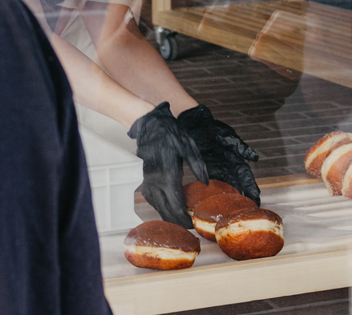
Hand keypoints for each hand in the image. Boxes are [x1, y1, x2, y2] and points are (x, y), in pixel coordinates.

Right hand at [127, 102, 208, 227]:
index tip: (192, 224)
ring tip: (180, 220)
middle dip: (176, 221)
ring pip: (156, 206)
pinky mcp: (145, 178)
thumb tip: (206, 182)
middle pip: (165, 210)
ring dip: (167, 215)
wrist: (150, 124)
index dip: (183, 218)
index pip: (175, 206)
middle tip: (189, 226)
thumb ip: (198, 165)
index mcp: (167, 176)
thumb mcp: (189, 146)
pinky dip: (160, 206)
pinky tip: (168, 206)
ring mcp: (148, 180)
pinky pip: (152, 198)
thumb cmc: (171, 134)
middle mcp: (155, 182)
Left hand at [178, 104, 261, 204]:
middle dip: (244, 198)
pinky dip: (216, 194)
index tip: (256, 199)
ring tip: (234, 212)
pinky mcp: (206, 171)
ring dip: (231, 199)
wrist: (193, 124)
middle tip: (247, 210)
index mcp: (235, 159)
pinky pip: (213, 185)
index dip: (251, 188)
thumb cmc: (212, 128)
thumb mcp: (227, 137)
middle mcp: (228, 166)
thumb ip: (240, 147)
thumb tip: (254, 157)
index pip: (246, 176)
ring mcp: (217, 170)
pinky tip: (216, 204)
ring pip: (227, 187)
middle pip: (238, 185)